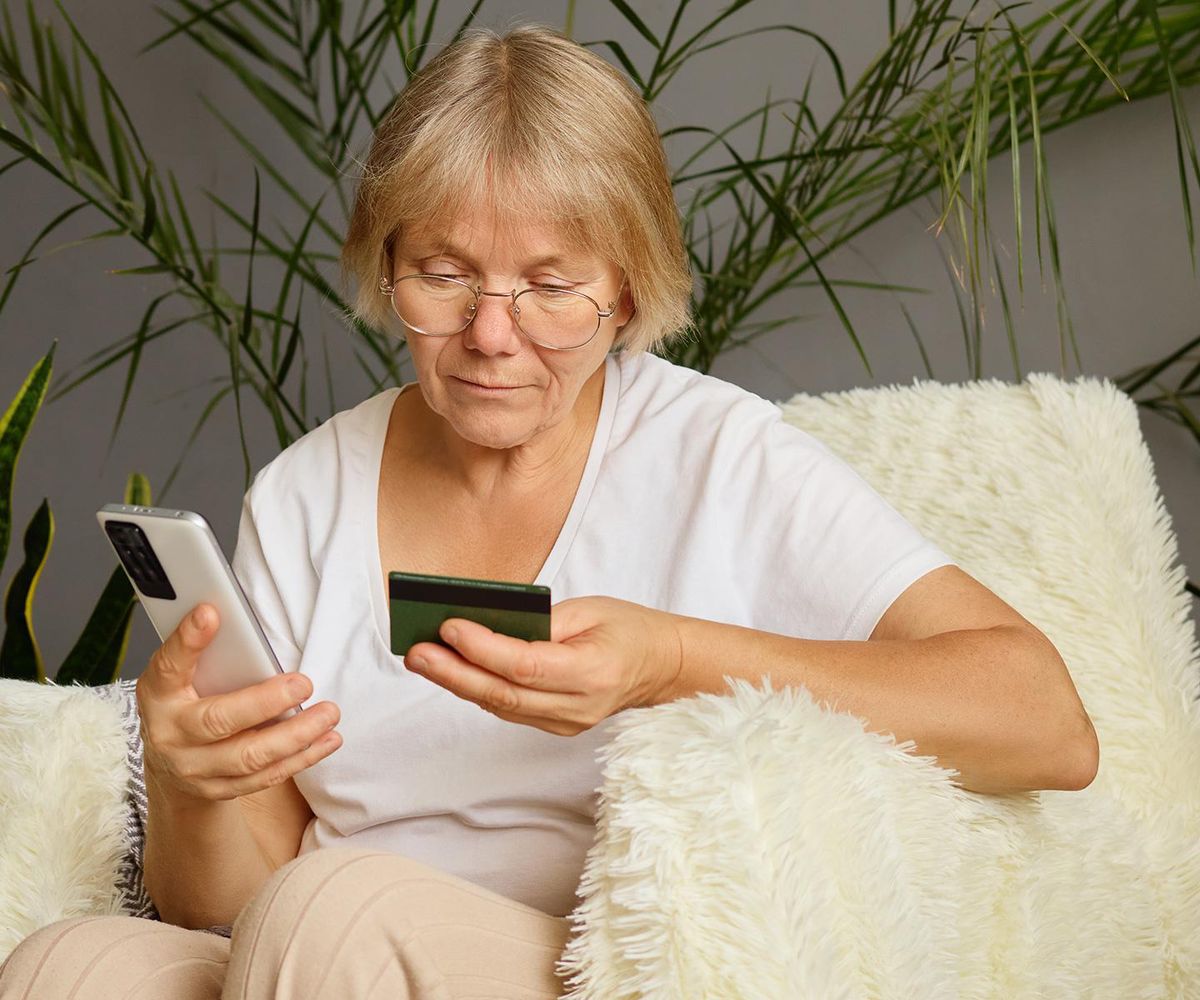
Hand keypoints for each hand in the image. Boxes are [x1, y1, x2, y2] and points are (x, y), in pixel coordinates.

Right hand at [136, 602, 342, 802]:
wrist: (170, 764)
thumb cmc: (186, 702)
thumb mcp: (184, 676)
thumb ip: (208, 654)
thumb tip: (242, 622)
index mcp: (159, 694)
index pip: (170, 665)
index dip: (187, 640)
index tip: (210, 613)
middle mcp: (171, 734)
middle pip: (219, 720)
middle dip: (266, 702)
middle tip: (304, 683)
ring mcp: (194, 768)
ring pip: (250, 756)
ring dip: (296, 735)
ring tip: (329, 713)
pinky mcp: (219, 789)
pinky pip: (266, 777)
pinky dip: (302, 757)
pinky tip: (328, 739)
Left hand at [404, 596, 682, 735]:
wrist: (662, 667)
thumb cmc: (628, 629)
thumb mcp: (590, 610)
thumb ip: (541, 621)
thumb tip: (486, 623)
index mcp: (593, 671)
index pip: (526, 665)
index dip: (483, 649)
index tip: (449, 626)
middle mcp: (578, 706)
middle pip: (504, 694)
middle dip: (454, 672)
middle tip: (416, 652)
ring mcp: (567, 722)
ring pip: (501, 706)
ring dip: (458, 682)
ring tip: (422, 658)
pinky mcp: (557, 726)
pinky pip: (509, 709)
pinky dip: (479, 689)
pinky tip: (452, 669)